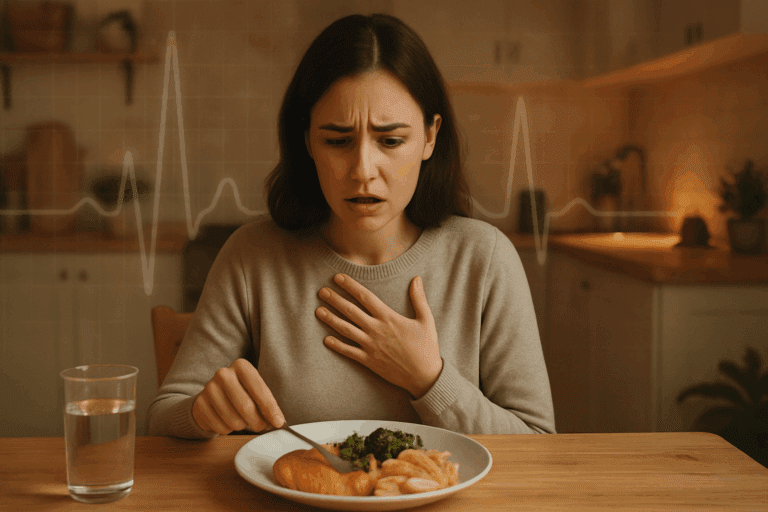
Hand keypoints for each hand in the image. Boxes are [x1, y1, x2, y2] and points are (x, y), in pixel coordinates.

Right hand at [192, 358, 284, 434]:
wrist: (212, 397)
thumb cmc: (240, 394)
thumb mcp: (255, 392)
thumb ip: (266, 403)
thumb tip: (278, 421)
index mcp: (241, 366)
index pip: (259, 389)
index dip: (270, 408)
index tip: (278, 422)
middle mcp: (224, 374)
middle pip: (246, 406)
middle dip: (257, 422)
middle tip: (261, 427)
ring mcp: (209, 388)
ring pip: (233, 419)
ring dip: (242, 426)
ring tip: (242, 421)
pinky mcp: (200, 404)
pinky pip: (220, 426)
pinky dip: (228, 430)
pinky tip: (227, 422)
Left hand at [316, 273, 442, 398]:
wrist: (424, 376)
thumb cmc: (426, 347)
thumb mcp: (426, 320)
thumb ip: (419, 299)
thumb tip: (417, 279)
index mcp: (389, 318)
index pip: (365, 297)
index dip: (350, 286)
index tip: (338, 277)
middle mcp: (376, 330)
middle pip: (351, 311)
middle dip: (335, 300)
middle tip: (321, 291)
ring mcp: (371, 346)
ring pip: (346, 329)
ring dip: (331, 319)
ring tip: (318, 310)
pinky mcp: (369, 361)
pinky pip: (349, 352)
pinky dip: (337, 346)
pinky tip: (326, 339)